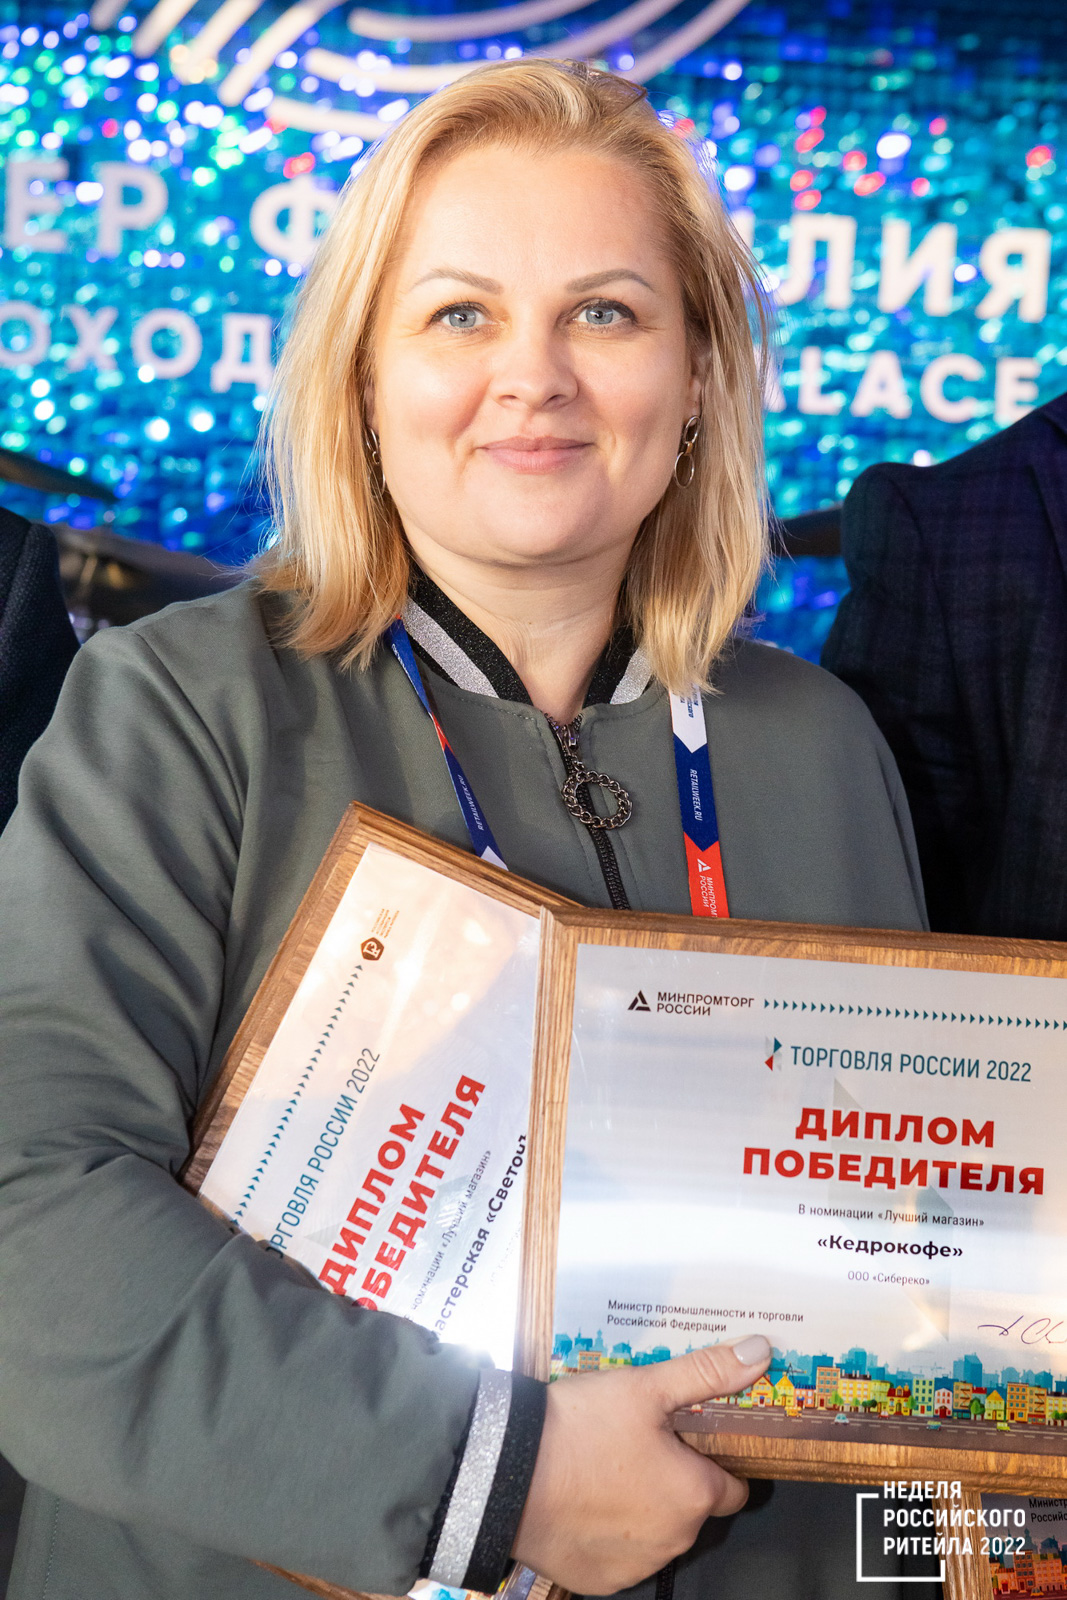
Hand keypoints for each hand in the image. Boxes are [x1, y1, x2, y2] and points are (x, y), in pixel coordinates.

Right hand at [511, 1334, 770, 1595]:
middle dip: (673, 1478)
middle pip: (691, 1507)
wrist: (505, 1473)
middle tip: (637, 1440)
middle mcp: (675, 1540)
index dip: (714, 1460)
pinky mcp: (599, 1580)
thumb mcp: (646, 1387)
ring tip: (605, 1464)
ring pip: (657, 1532)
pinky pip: (620, 1554)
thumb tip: (759, 1352)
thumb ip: (706, 1372)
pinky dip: (609, 1531)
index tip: (687, 1438)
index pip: (733, 1487)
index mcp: (694, 1495)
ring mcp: (636, 1565)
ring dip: (642, 1505)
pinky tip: (585, 1497)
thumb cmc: (581, 1429)